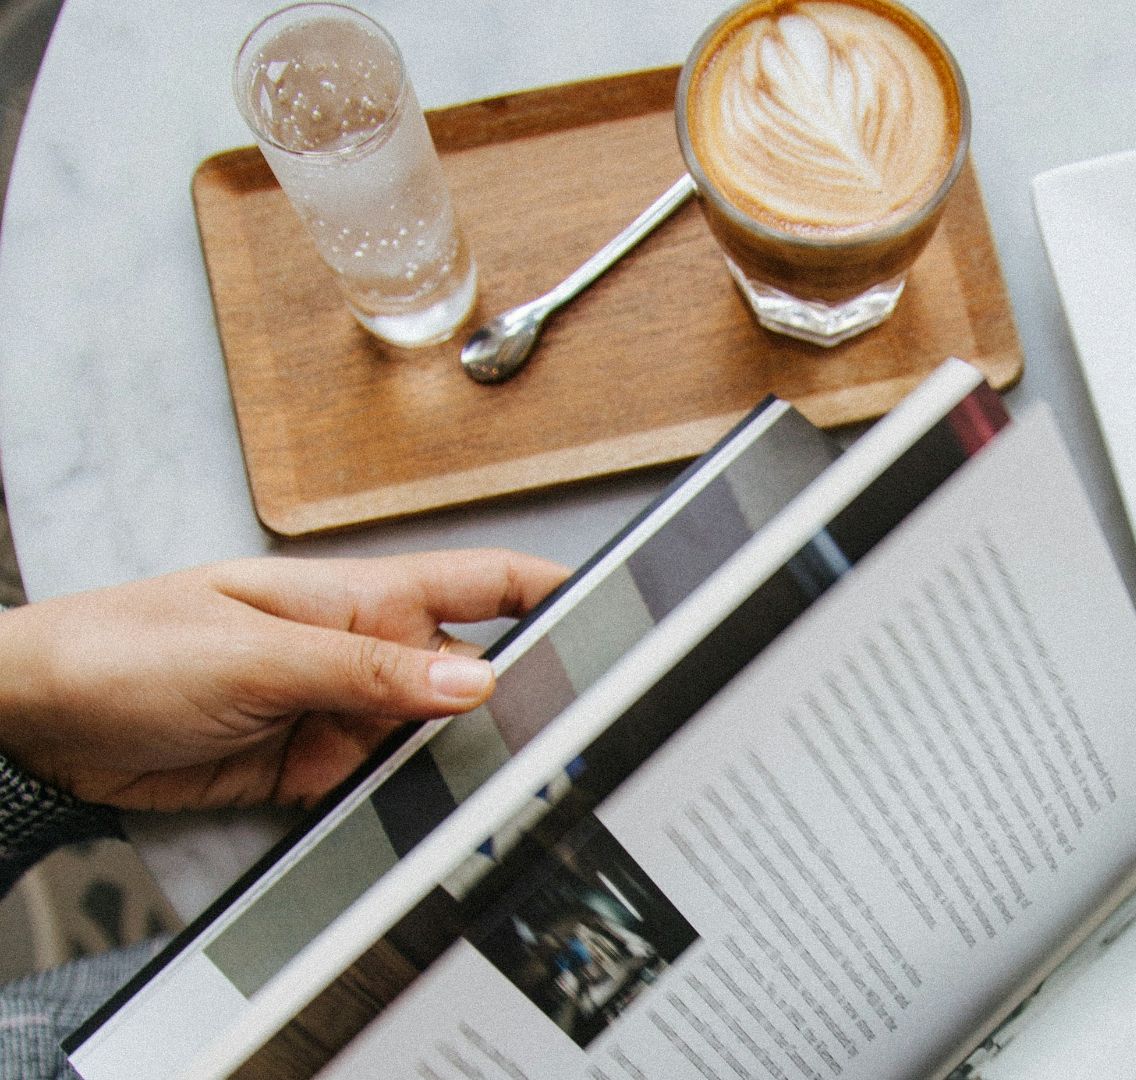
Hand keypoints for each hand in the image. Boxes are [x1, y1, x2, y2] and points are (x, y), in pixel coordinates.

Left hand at [0, 549, 569, 811]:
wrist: (32, 724)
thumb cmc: (121, 649)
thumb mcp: (255, 655)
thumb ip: (368, 669)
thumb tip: (473, 678)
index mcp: (359, 595)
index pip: (483, 581)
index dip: (553, 590)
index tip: (620, 610)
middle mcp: (362, 651)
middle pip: (472, 669)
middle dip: (522, 695)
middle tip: (569, 727)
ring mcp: (340, 712)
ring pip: (434, 738)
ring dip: (461, 761)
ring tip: (504, 783)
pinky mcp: (311, 770)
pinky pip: (382, 790)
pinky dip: (407, 805)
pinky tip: (430, 818)